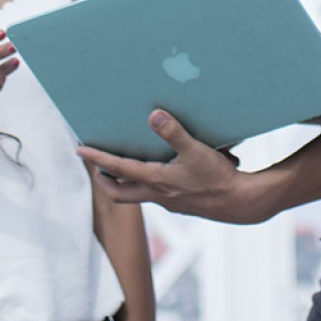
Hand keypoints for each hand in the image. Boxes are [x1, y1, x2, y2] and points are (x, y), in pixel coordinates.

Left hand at [78, 111, 269, 224]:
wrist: (241, 204)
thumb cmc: (218, 177)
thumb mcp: (196, 151)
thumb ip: (174, 132)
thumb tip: (153, 115)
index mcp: (156, 180)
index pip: (118, 169)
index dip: (97, 158)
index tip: (80, 150)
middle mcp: (158, 195)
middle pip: (119, 193)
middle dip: (104, 180)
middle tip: (96, 166)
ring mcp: (169, 202)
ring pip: (137, 196)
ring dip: (125, 183)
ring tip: (122, 166)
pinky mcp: (181, 204)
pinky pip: (156, 195)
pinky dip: (148, 185)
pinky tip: (160, 172)